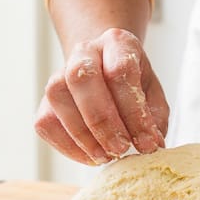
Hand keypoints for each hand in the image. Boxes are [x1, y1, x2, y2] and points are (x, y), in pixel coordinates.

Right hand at [35, 28, 169, 164]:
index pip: (120, 71)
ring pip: (58, 98)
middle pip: (82, 78)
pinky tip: (90, 156)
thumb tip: (151, 145)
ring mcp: (59, 73)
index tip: (147, 143)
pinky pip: (46, 122)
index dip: (134, 112)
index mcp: (117, 43)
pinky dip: (67, 146)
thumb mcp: (153, 95)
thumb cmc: (132, 86)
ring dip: (82, 135)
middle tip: (121, 149)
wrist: (105, 73)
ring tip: (106, 156)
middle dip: (102, 120)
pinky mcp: (45, 101)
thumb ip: (154, 118)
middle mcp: (84, 52)